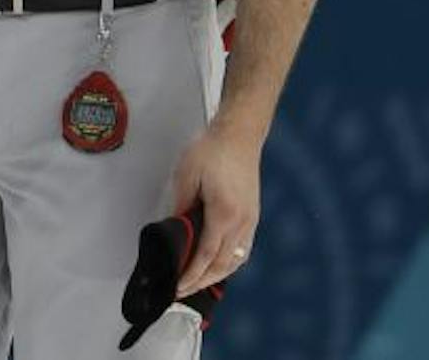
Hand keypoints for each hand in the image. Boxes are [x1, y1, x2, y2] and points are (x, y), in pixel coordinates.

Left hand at [169, 119, 261, 294]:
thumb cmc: (212, 151)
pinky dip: (228, 263)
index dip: (190, 275)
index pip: (205, 256)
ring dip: (216, 275)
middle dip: (201, 281)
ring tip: (196, 282)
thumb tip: (175, 230)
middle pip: (222, 265)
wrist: (239, 137)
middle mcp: (241, 223)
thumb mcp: (187, 176)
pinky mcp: (253, 217)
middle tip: (181, 291)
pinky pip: (242, 250)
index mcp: (224, 214)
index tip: (177, 286)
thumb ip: (181, 207)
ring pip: (235, 261)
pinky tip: (216, 265)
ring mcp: (250, 222)